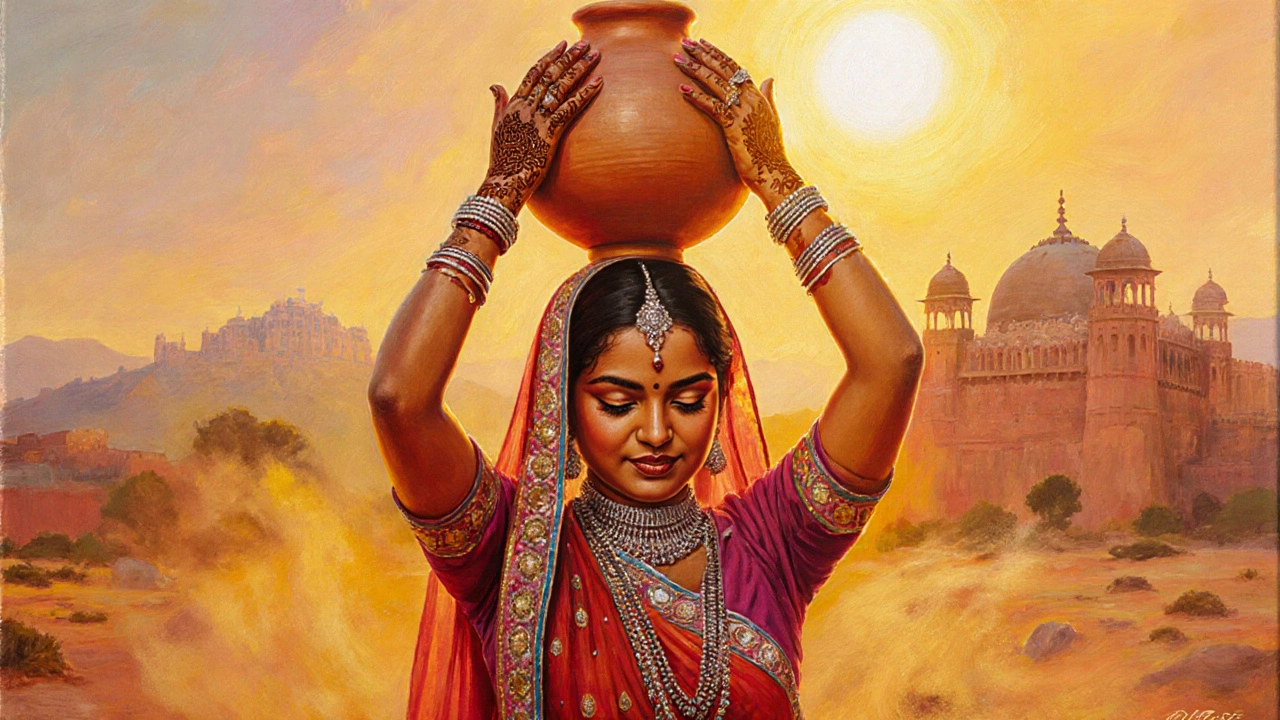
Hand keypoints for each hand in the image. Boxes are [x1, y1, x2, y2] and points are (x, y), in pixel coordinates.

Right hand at [476, 40, 602, 214]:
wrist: (505, 180)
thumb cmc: (502, 158)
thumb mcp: (497, 126)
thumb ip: (500, 103)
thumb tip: (495, 85)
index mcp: (515, 104)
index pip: (534, 73)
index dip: (550, 57)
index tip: (562, 44)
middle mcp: (527, 107)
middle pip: (551, 75)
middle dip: (569, 57)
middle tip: (585, 44)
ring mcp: (539, 118)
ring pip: (562, 86)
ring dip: (581, 69)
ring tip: (595, 55)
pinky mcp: (550, 132)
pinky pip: (571, 108)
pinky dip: (586, 93)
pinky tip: (599, 82)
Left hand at [673, 39, 802, 209]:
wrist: (774, 173)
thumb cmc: (770, 151)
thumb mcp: (772, 118)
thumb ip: (768, 97)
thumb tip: (769, 79)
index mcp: (758, 95)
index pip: (734, 67)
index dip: (717, 54)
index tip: (702, 43)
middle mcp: (751, 99)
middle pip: (723, 69)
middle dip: (703, 54)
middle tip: (685, 43)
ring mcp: (742, 111)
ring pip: (715, 83)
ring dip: (695, 70)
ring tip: (678, 60)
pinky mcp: (734, 126)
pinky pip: (713, 106)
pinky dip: (697, 96)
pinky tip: (682, 89)